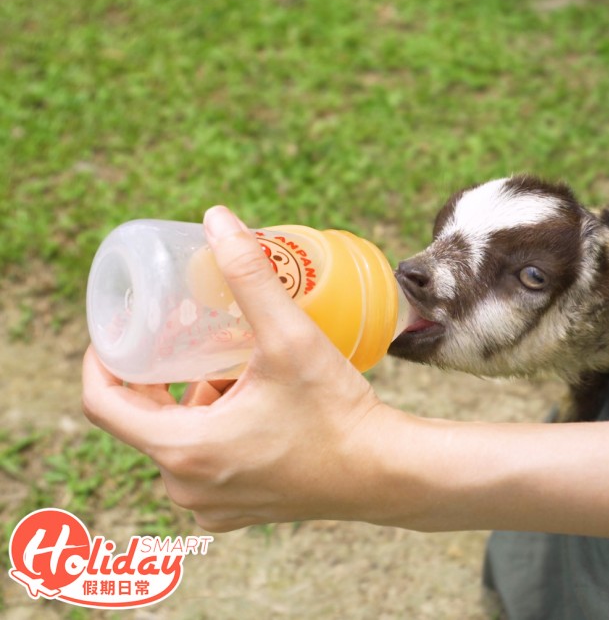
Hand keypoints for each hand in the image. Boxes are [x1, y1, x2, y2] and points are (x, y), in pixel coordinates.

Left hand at [82, 206, 401, 530]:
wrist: (384, 472)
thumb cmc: (337, 411)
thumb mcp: (290, 339)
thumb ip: (249, 276)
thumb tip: (217, 219)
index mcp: (183, 450)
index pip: (103, 403)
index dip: (103, 359)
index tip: (124, 329)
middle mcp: (185, 487)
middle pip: (141, 419)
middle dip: (159, 374)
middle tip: (182, 335)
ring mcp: (210, 506)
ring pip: (175, 442)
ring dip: (192, 403)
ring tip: (227, 367)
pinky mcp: (235, 511)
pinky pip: (202, 467)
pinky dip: (212, 435)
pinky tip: (247, 407)